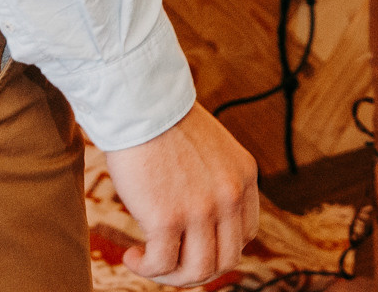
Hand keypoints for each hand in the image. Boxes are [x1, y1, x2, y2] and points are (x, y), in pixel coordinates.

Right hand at [104, 104, 258, 285]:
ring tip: (148, 263)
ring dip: (171, 276)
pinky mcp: (168, 218)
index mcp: (244, 176)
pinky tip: (132, 256)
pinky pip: (162, 264)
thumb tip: (197, 222)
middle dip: (196, 270)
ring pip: (197, 270)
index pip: (245, 234)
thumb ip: (214, 181)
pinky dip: (146, 268)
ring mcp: (202, 209)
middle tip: (169, 262)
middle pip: (225, 259)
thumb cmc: (164, 122)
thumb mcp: (210, 150)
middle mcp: (230, 195)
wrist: (140, 102)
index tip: (192, 245)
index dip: (219, 248)